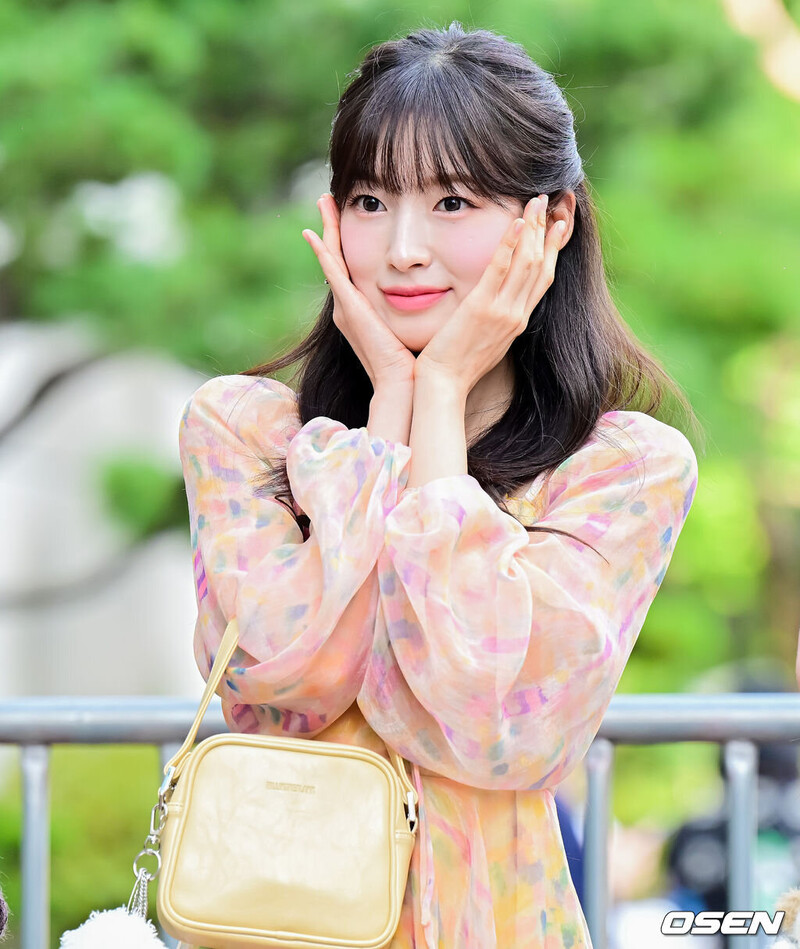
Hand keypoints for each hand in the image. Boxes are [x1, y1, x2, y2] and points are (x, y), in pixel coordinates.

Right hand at [302, 194, 416, 389]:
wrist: (401, 385)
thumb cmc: (411, 363)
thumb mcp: (408, 328)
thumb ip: (411, 310)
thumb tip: (432, 293)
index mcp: (360, 311)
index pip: (351, 267)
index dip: (347, 242)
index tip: (349, 215)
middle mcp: (347, 307)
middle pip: (336, 257)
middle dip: (332, 227)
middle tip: (327, 198)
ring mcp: (345, 307)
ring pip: (332, 258)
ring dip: (327, 229)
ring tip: (324, 201)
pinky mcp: (348, 309)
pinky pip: (333, 273)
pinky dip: (323, 252)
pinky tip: (313, 232)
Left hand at [414, 195, 566, 394]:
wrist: (444, 386)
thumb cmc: (457, 366)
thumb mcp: (485, 339)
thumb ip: (495, 318)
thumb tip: (495, 303)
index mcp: (518, 321)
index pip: (544, 278)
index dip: (554, 248)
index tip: (560, 222)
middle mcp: (516, 315)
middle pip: (541, 265)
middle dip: (548, 230)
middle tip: (552, 200)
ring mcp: (501, 312)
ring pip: (527, 263)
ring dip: (533, 228)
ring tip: (536, 201)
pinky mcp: (481, 309)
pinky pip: (499, 271)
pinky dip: (509, 245)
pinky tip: (515, 223)